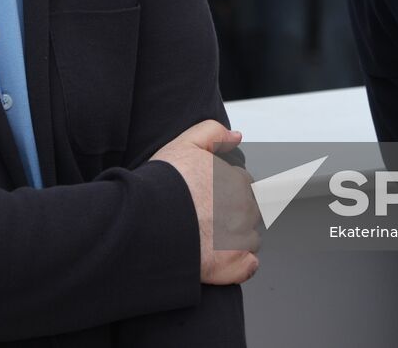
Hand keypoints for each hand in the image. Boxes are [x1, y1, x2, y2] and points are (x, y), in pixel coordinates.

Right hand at [151, 120, 260, 285]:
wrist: (147, 220)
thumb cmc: (164, 185)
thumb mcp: (185, 143)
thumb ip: (213, 133)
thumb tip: (236, 136)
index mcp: (237, 181)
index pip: (243, 185)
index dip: (225, 190)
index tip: (208, 197)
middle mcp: (244, 208)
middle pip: (248, 211)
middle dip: (232, 214)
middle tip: (205, 218)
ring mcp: (240, 237)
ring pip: (249, 237)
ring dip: (235, 238)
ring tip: (207, 238)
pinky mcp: (233, 264)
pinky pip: (248, 265)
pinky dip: (240, 264)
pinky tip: (221, 258)